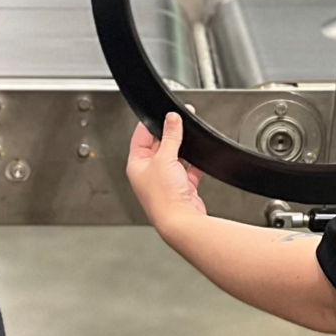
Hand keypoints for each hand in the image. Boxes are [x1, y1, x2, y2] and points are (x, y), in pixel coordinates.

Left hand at [126, 113, 209, 230]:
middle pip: (158, 147)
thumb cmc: (163, 197)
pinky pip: (188, 171)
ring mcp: (165, 181)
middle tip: (179, 124)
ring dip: (182, 151)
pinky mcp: (181, 188)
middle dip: (169, 136)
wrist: (180, 221)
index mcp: (136, 165)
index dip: (150, 124)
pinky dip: (194, 165)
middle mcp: (148, 174)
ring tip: (189, 141)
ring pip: (174, 158)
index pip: (140, 138)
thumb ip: (170, 136)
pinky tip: (198, 159)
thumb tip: (171, 119)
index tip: (161, 114)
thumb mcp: (165, 158)